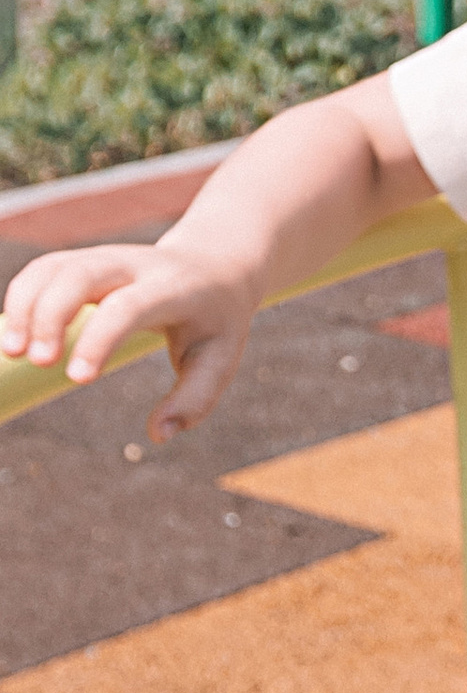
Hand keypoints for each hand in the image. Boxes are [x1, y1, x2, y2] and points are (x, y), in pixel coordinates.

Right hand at [0, 238, 255, 438]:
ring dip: (26, 305)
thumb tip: (158, 435)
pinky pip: (44, 270)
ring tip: (13, 353)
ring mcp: (106, 257)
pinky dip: (22, 297)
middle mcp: (135, 265)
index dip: (99, 340)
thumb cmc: (215, 322)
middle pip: (81, 274)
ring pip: (55, 267)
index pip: (128, 307)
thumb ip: (193, 400)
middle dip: (52, 314)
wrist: (217, 266)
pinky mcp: (85, 260)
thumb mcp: (220, 359)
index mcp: (174, 289)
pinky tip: (15, 337)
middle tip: (40, 363)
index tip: (76, 380)